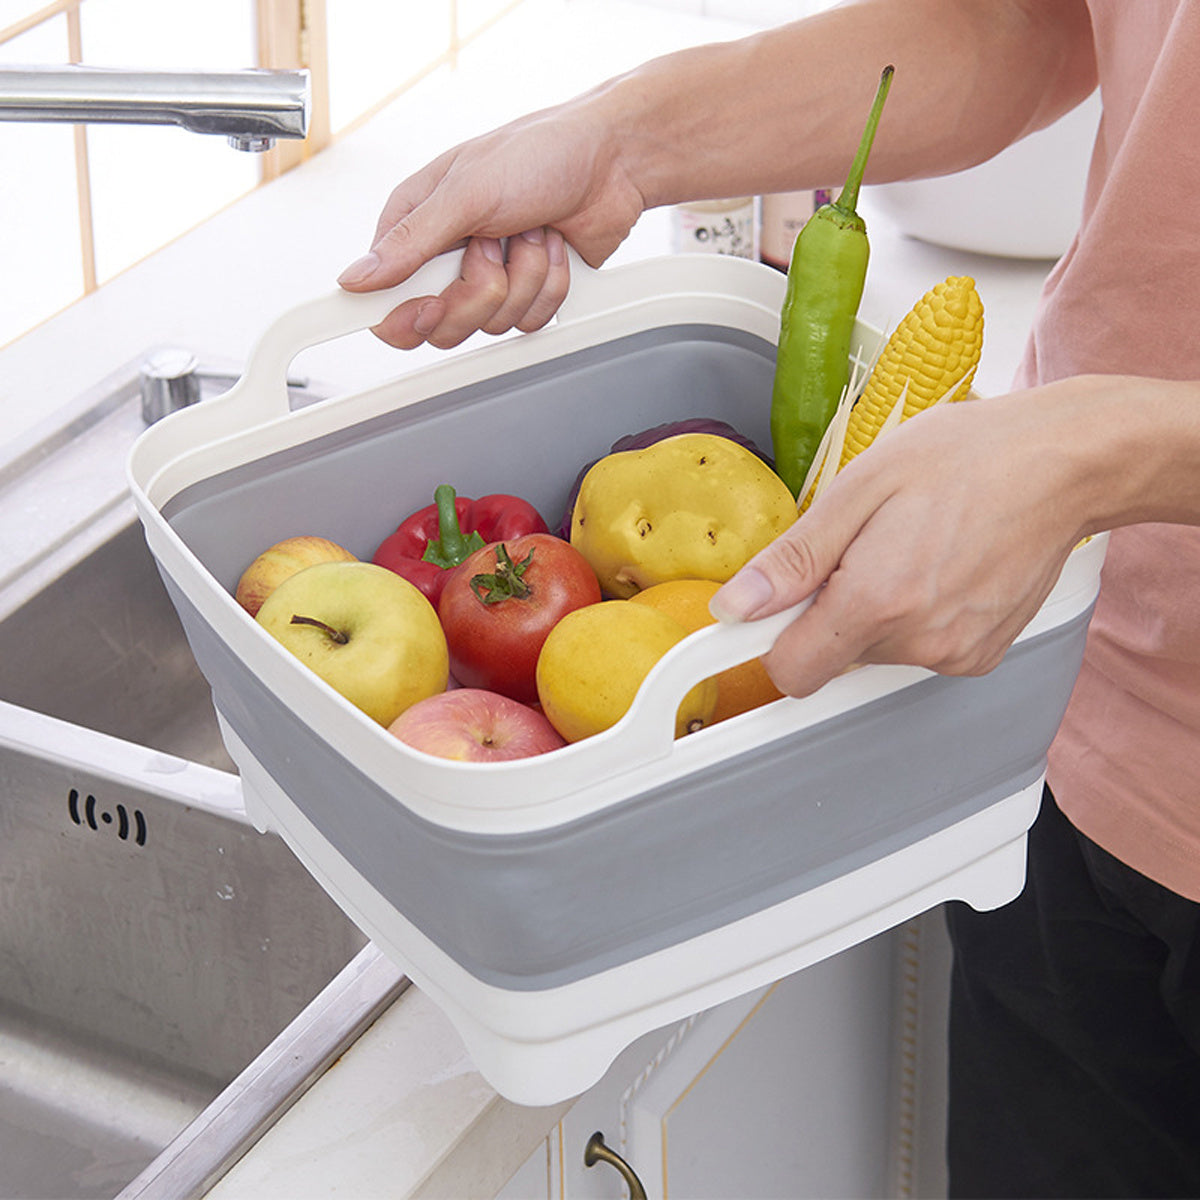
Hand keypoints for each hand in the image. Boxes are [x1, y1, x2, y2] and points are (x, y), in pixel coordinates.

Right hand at [337, 95, 646, 348]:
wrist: (613, 163)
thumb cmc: (540, 154)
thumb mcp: (465, 191)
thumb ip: (410, 241)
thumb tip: (357, 278)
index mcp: (418, 226)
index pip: (385, 298)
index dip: (404, 316)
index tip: (428, 307)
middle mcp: (450, 258)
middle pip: (442, 325)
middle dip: (480, 292)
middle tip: (494, 248)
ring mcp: (491, 280)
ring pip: (492, 325)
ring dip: (524, 279)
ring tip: (532, 232)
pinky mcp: (529, 294)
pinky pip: (530, 322)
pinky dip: (550, 286)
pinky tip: (554, 248)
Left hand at [711, 383, 1102, 696]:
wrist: (1062, 463)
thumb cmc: (966, 458)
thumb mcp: (860, 487)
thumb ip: (794, 559)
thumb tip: (737, 606)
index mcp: (878, 601)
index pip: (790, 671)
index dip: (770, 639)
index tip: (768, 608)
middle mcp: (919, 641)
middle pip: (831, 656)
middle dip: (828, 609)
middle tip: (860, 547)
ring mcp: (955, 654)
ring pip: (874, 652)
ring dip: (873, 611)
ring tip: (908, 547)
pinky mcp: (981, 655)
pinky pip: (917, 648)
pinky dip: (913, 616)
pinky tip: (938, 566)